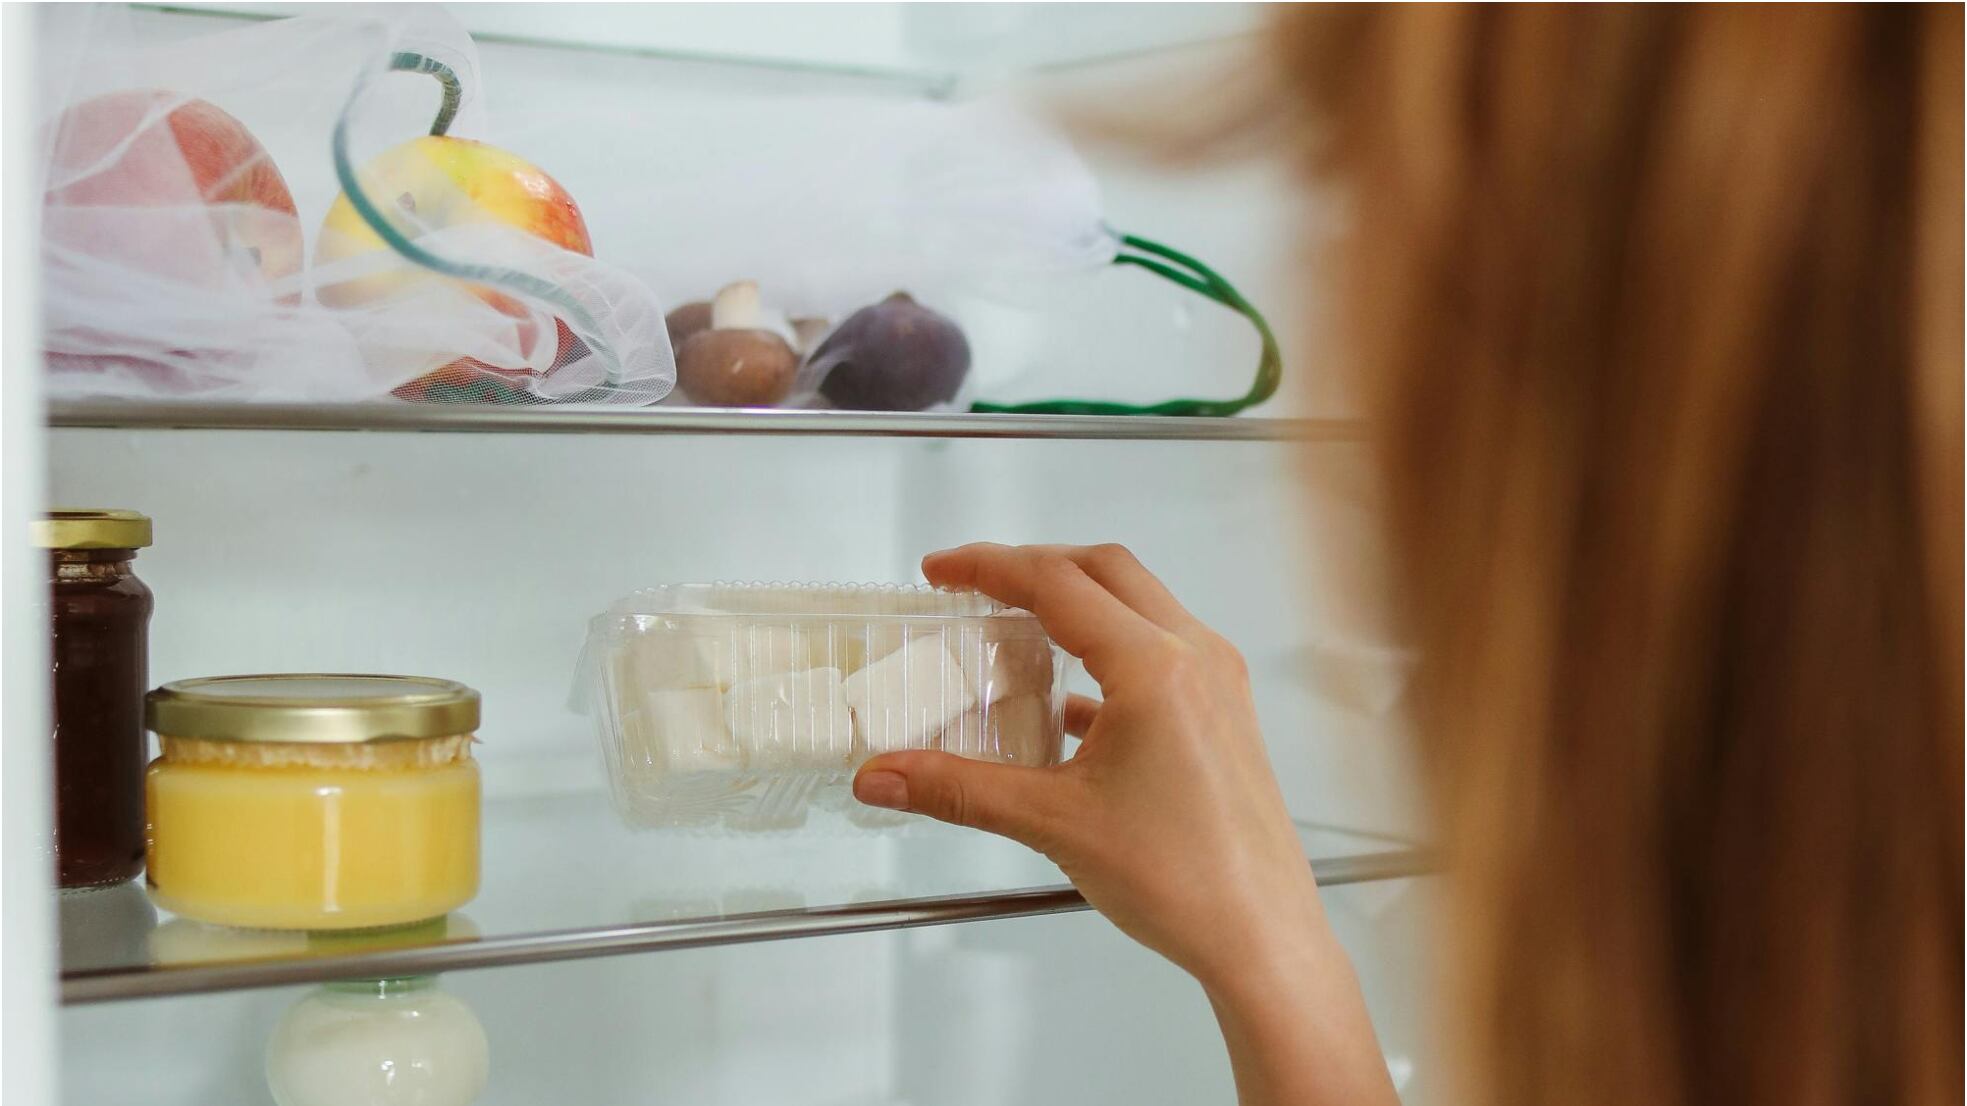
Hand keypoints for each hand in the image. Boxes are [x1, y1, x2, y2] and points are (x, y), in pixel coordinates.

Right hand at [855, 544, 1397, 1105]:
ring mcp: (1218, 682)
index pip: (1057, 584)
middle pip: (1104, 571)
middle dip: (1033, 567)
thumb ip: (958, 790)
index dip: (988, 567)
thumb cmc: (1182, 879)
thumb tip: (882, 777)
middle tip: (973, 585)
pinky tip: (1067, 701)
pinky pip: (1161, 651)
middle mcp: (1195, 657)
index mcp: (1154, 667)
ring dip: (1076, 601)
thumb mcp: (1053, 824)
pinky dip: (1107, 651)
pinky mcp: (1225, 712)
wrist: (1261, 936)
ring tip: (1016, 627)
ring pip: (1139, 604)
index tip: (940, 571)